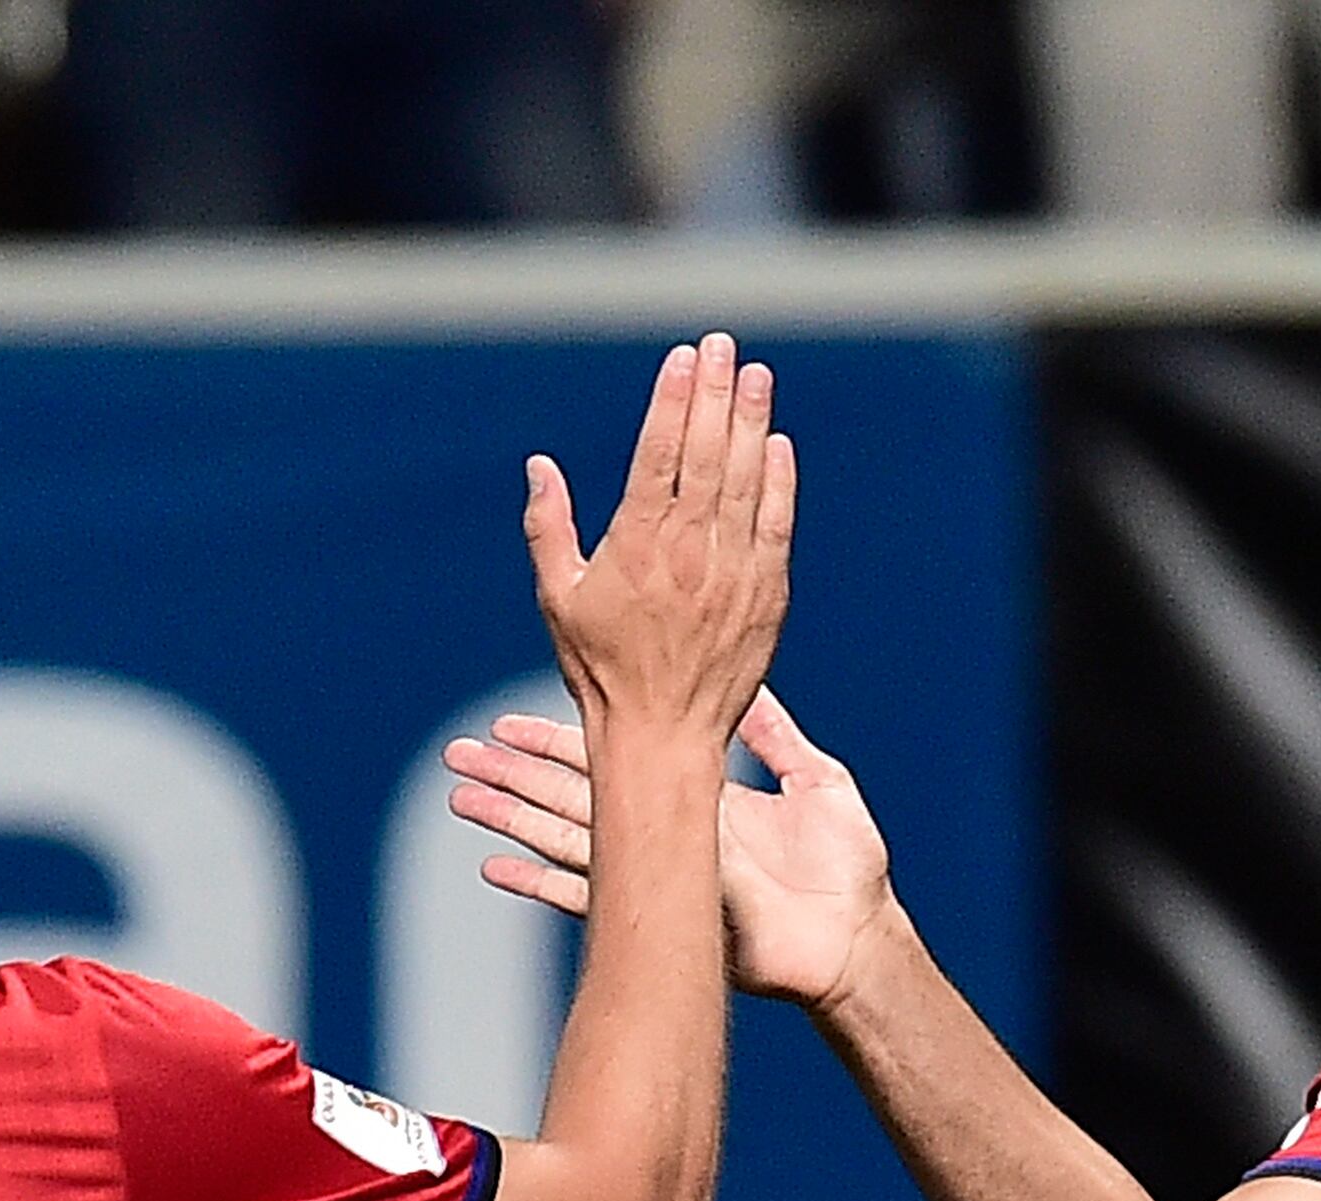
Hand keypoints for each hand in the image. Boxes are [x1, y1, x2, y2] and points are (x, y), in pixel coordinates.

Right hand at [448, 686, 896, 1008]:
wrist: (856, 940)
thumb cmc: (847, 870)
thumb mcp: (815, 781)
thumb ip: (775, 736)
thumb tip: (751, 685)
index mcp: (695, 800)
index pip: (616, 758)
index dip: (560, 740)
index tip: (510, 722)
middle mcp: (668, 836)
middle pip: (574, 794)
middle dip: (516, 774)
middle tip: (460, 754)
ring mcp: (662, 878)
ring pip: (569, 839)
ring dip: (513, 820)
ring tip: (463, 799)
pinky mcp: (665, 919)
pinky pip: (590, 900)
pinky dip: (539, 885)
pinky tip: (494, 869)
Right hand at [521, 334, 797, 738]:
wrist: (662, 735)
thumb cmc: (600, 670)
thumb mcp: (557, 598)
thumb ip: (548, 528)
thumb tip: (540, 466)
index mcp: (635, 545)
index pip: (658, 454)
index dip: (672, 401)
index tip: (683, 358)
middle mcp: (688, 551)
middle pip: (707, 454)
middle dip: (714, 394)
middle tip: (723, 346)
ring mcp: (732, 571)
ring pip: (746, 480)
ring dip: (751, 423)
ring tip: (755, 376)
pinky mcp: (765, 595)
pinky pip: (776, 526)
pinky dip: (779, 483)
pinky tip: (777, 444)